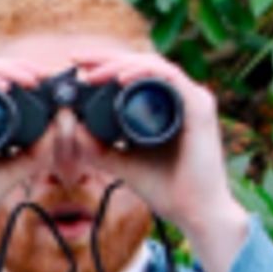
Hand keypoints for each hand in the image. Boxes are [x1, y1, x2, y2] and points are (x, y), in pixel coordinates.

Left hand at [71, 49, 249, 271]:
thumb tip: (72, 128)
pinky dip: (143, 74)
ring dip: (120, 65)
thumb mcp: (122, 163)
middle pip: (140, 64)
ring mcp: (193, 98)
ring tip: (93, 73)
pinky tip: (120, 78)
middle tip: (76, 60)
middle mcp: (182, 96)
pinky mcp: (200, 107)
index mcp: (167, 104)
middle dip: (106, 58)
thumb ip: (99, 148)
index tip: (76, 66)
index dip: (105, 65)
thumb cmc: (166, 188)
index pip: (134, 73)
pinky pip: (170, 78)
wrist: (193, 212)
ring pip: (153, 65)